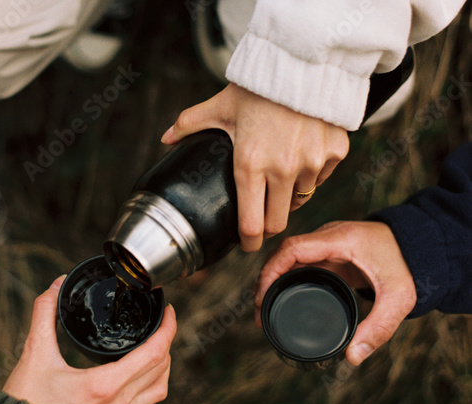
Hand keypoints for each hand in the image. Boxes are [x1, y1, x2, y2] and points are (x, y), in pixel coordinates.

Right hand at [3, 276, 176, 403]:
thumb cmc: (27, 402)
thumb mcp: (35, 353)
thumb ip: (44, 313)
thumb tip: (56, 285)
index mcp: (105, 385)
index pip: (155, 353)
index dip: (168, 329)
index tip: (168, 311)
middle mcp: (118, 402)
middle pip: (162, 366)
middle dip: (167, 338)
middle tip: (163, 319)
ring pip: (160, 385)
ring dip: (164, 361)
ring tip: (157, 341)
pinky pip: (148, 399)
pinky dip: (155, 379)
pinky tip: (144, 367)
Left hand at [161, 83, 348, 251]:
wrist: (301, 62)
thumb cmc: (257, 88)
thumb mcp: (220, 106)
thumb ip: (190, 125)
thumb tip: (165, 139)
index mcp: (250, 165)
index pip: (251, 224)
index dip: (249, 242)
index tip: (248, 244)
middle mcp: (282, 170)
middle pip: (278, 223)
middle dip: (268, 226)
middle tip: (262, 217)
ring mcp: (311, 163)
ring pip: (300, 199)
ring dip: (289, 196)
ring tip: (280, 176)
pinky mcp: (333, 154)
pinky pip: (320, 177)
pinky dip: (311, 174)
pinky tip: (302, 155)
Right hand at [253, 221, 416, 365]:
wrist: (419, 244)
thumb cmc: (409, 265)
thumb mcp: (398, 298)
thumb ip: (378, 329)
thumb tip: (352, 358)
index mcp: (340, 240)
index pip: (292, 248)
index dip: (271, 270)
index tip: (261, 296)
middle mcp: (328, 237)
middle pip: (283, 253)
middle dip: (265, 280)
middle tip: (259, 311)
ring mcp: (326, 242)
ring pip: (287, 256)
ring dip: (271, 277)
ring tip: (263, 307)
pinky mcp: (328, 250)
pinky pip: (298, 260)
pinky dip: (284, 276)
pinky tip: (278, 294)